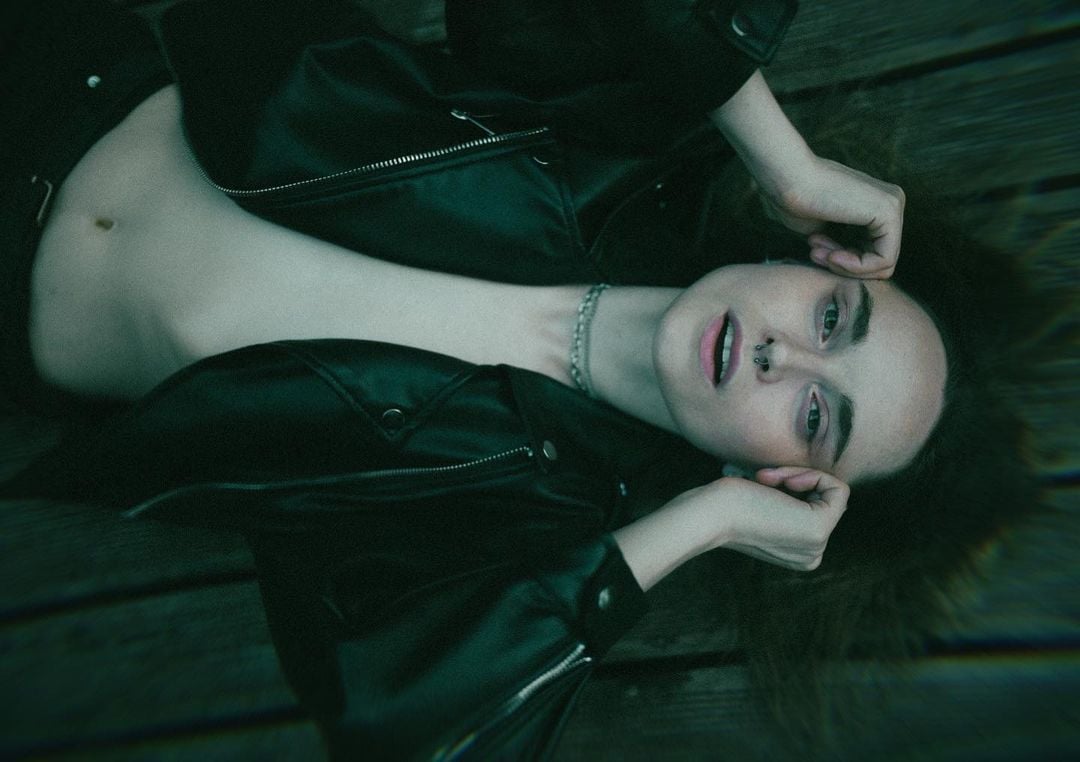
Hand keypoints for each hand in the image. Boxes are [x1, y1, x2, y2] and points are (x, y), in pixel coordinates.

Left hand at [709, 466, 849, 570]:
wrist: (710, 514)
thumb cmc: (728, 503)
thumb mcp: (768, 502)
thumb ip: (792, 500)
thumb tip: (817, 482)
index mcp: (799, 554)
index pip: (819, 506)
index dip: (796, 484)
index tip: (763, 480)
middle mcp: (812, 556)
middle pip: (826, 499)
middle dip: (796, 478)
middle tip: (762, 477)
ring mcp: (817, 545)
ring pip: (830, 491)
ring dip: (797, 474)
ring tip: (766, 478)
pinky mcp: (819, 529)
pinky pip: (838, 488)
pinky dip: (811, 474)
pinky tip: (784, 481)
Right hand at [760, 155, 905, 279]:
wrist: (787, 178)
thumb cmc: (795, 202)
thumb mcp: (824, 232)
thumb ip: (842, 245)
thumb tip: (849, 266)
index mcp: (878, 205)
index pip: (873, 254)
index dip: (842, 264)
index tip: (814, 251)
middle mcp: (892, 202)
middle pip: (881, 261)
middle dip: (845, 266)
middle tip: (814, 254)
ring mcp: (894, 204)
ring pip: (884, 265)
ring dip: (846, 268)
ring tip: (818, 253)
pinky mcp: (889, 211)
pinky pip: (884, 259)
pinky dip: (855, 267)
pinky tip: (832, 256)